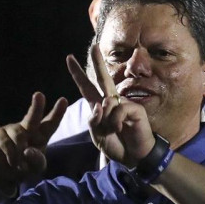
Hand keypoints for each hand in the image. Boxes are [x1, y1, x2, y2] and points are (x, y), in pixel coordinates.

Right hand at [0, 92, 67, 194]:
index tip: (63, 100)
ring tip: (20, 163)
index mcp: (41, 134)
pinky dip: (11, 155)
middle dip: (36, 106)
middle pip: (33, 116)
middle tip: (39, 95)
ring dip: (20, 151)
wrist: (4, 174)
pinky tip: (12, 162)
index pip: (51, 122)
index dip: (57, 112)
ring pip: (19, 135)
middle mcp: (28, 128)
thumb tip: (28, 151)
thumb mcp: (36, 167)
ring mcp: (12, 129)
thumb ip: (37, 161)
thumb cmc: (25, 166)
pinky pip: (7, 143)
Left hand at [65, 45, 154, 166]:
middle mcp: (112, 101)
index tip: (69, 58)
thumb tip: (102, 103)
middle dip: (98, 61)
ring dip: (106, 123)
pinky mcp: (135, 108)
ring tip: (115, 132)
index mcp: (100, 106)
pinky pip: (118, 111)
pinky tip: (122, 129)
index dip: (77, 73)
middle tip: (93, 46)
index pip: (86, 87)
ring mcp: (124, 103)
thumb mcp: (97, 135)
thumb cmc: (117, 144)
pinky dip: (116, 122)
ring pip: (106, 104)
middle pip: (103, 78)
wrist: (134, 157)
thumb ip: (94, 120)